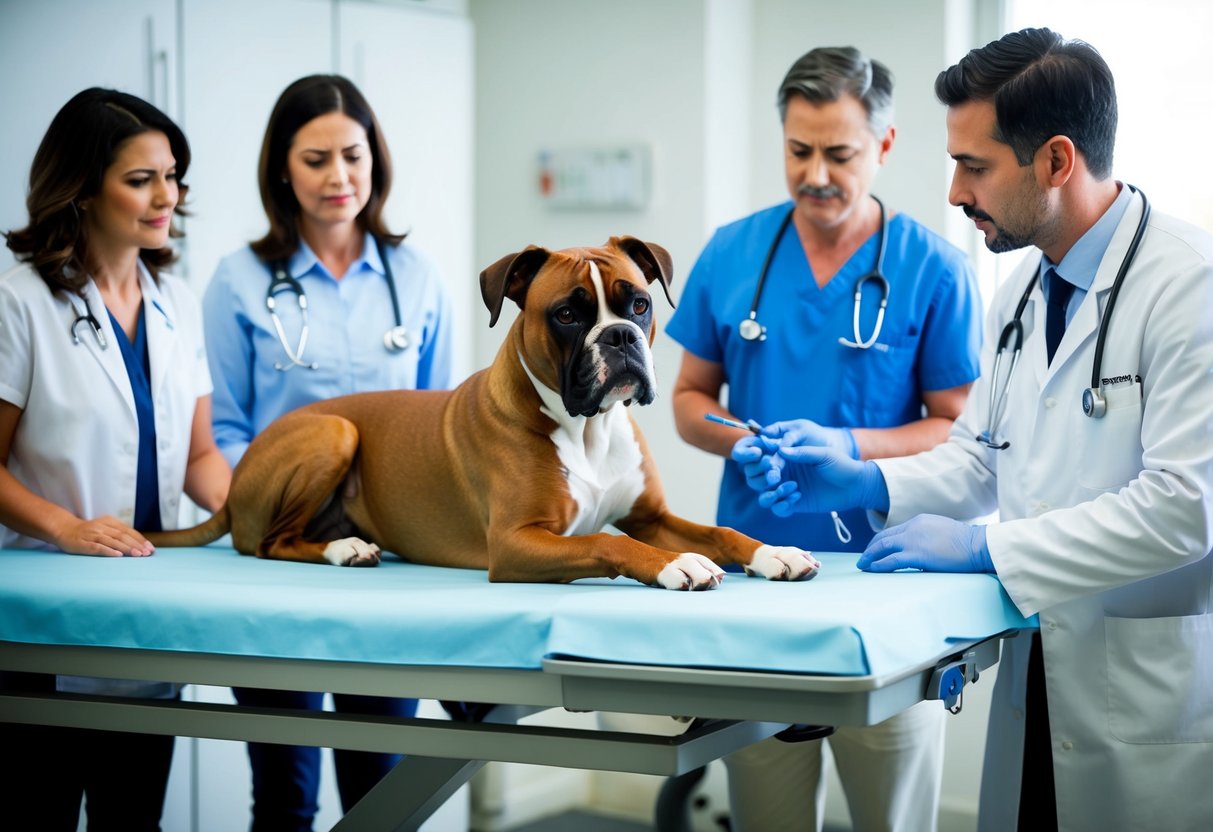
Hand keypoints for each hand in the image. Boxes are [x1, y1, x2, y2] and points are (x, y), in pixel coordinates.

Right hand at [54, 515, 154, 556]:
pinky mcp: (84, 543)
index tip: (150, 548)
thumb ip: (119, 533)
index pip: (129, 531)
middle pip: (123, 535)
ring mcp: (93, 534)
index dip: (140, 540)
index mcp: (110, 521)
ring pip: (113, 540)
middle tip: (147, 553)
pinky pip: (98, 547)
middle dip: (137, 545)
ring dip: (127, 548)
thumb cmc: (89, 532)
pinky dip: (109, 551)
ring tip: (138, 555)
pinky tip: (118, 555)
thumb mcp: (105, 528)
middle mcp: (103, 527)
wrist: (64, 529)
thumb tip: (139, 544)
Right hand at [730, 418, 859, 494]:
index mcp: (786, 455)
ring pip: (762, 494)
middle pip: (755, 476)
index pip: (761, 455)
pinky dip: (782, 504)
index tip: (761, 457)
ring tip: (790, 488)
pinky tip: (798, 497)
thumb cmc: (840, 464)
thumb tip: (780, 450)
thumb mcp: (823, 454)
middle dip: (761, 476)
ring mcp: (786, 489)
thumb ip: (802, 452)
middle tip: (775, 475)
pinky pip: (777, 508)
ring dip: (770, 492)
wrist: (855, 485)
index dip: (756, 456)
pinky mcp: (793, 504)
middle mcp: (782, 472)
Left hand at [857, 515, 991, 572]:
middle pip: (883, 537)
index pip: (894, 531)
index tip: (874, 549)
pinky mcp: (917, 554)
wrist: (979, 545)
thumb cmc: (967, 544)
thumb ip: (926, 538)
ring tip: (863, 565)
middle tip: (863, 558)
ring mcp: (914, 540)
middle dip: (870, 548)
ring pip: (883, 547)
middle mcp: (913, 527)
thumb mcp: (942, 533)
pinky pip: (891, 560)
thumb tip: (918, 551)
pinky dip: (879, 565)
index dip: (881, 541)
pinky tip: (873, 569)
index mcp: (919, 521)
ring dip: (870, 557)